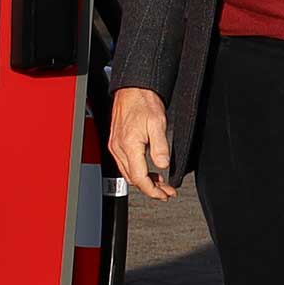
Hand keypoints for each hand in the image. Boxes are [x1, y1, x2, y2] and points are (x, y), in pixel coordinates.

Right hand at [107, 85, 175, 199]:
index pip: (139, 178)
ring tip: (161, 183)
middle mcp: (119, 148)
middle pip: (133, 179)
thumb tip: (163, 165)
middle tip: (167, 192)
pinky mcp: (116, 143)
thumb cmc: (143, 102)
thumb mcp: (157, 123)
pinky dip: (138, 171)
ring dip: (144, 181)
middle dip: (151, 189)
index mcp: (128, 145)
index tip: (164, 195)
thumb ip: (160, 147)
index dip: (153, 191)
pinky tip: (149, 169)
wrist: (132, 89)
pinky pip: (125, 164)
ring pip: (128, 174)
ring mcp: (116, 146)